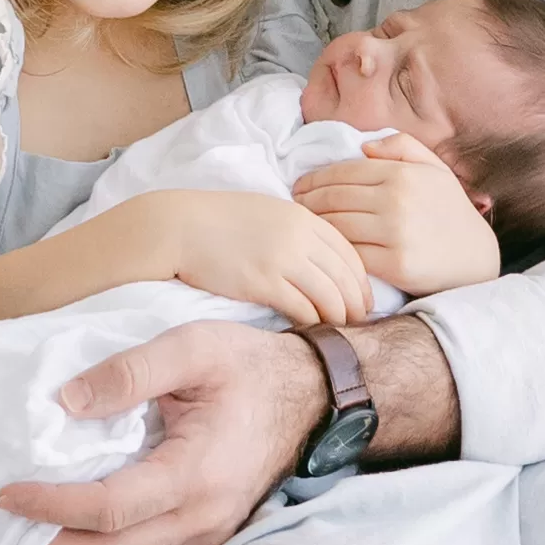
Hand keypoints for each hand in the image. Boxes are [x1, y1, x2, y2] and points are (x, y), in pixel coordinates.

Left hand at [0, 321, 330, 544]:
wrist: (310, 394)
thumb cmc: (249, 366)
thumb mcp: (191, 347)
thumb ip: (128, 372)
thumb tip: (66, 402)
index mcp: (196, 473)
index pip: (108, 509)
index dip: (52, 506)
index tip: (9, 493)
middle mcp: (202, 517)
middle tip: (7, 527)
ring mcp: (208, 533)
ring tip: (31, 536)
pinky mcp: (208, 534)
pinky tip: (76, 536)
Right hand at [113, 186, 380, 329]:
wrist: (180, 227)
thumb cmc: (218, 220)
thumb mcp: (267, 213)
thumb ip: (297, 230)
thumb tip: (317, 254)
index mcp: (303, 217)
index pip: (349, 252)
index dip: (362, 280)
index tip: (364, 299)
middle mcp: (300, 236)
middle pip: (346, 277)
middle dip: (358, 303)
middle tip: (360, 322)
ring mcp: (282, 259)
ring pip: (330, 296)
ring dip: (340, 317)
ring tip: (340, 331)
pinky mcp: (263, 282)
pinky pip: (303, 308)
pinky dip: (313, 323)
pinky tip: (311, 331)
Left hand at [292, 138, 500, 296]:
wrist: (476, 257)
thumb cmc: (449, 209)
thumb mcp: (434, 168)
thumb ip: (402, 146)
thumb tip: (363, 146)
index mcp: (401, 174)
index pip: (342, 172)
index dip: (314, 179)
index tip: (298, 186)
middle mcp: (396, 201)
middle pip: (333, 199)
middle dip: (307, 201)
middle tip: (293, 206)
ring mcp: (395, 234)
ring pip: (337, 226)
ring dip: (315, 226)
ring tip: (303, 226)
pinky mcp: (395, 265)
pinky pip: (351, 254)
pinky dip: (334, 251)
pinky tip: (324, 249)